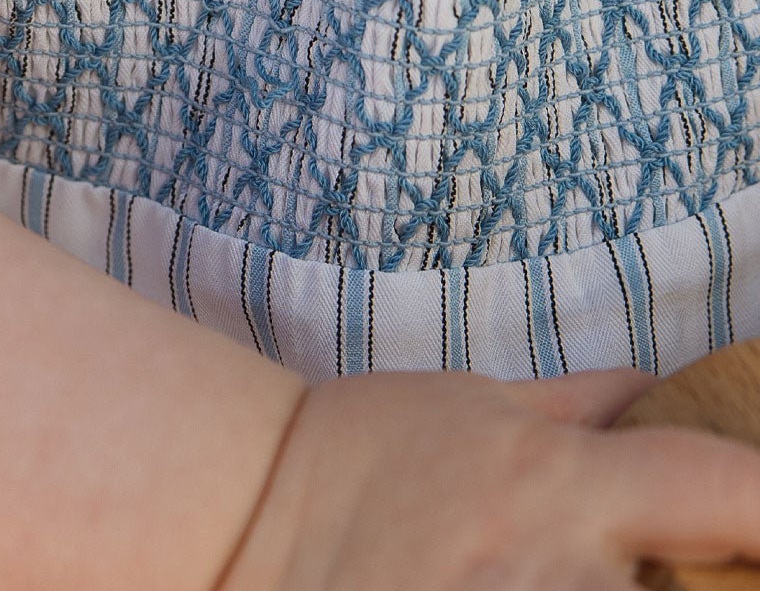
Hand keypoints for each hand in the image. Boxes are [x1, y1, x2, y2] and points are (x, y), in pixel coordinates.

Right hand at [218, 366, 759, 590]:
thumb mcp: (480, 406)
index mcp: (565, 484)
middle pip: (701, 590)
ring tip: (564, 575)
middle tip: (654, 564)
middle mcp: (561, 571)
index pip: (727, 489)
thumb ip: (587, 408)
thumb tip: (663, 389)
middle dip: (687, 577)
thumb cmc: (363, 456)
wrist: (248, 520)